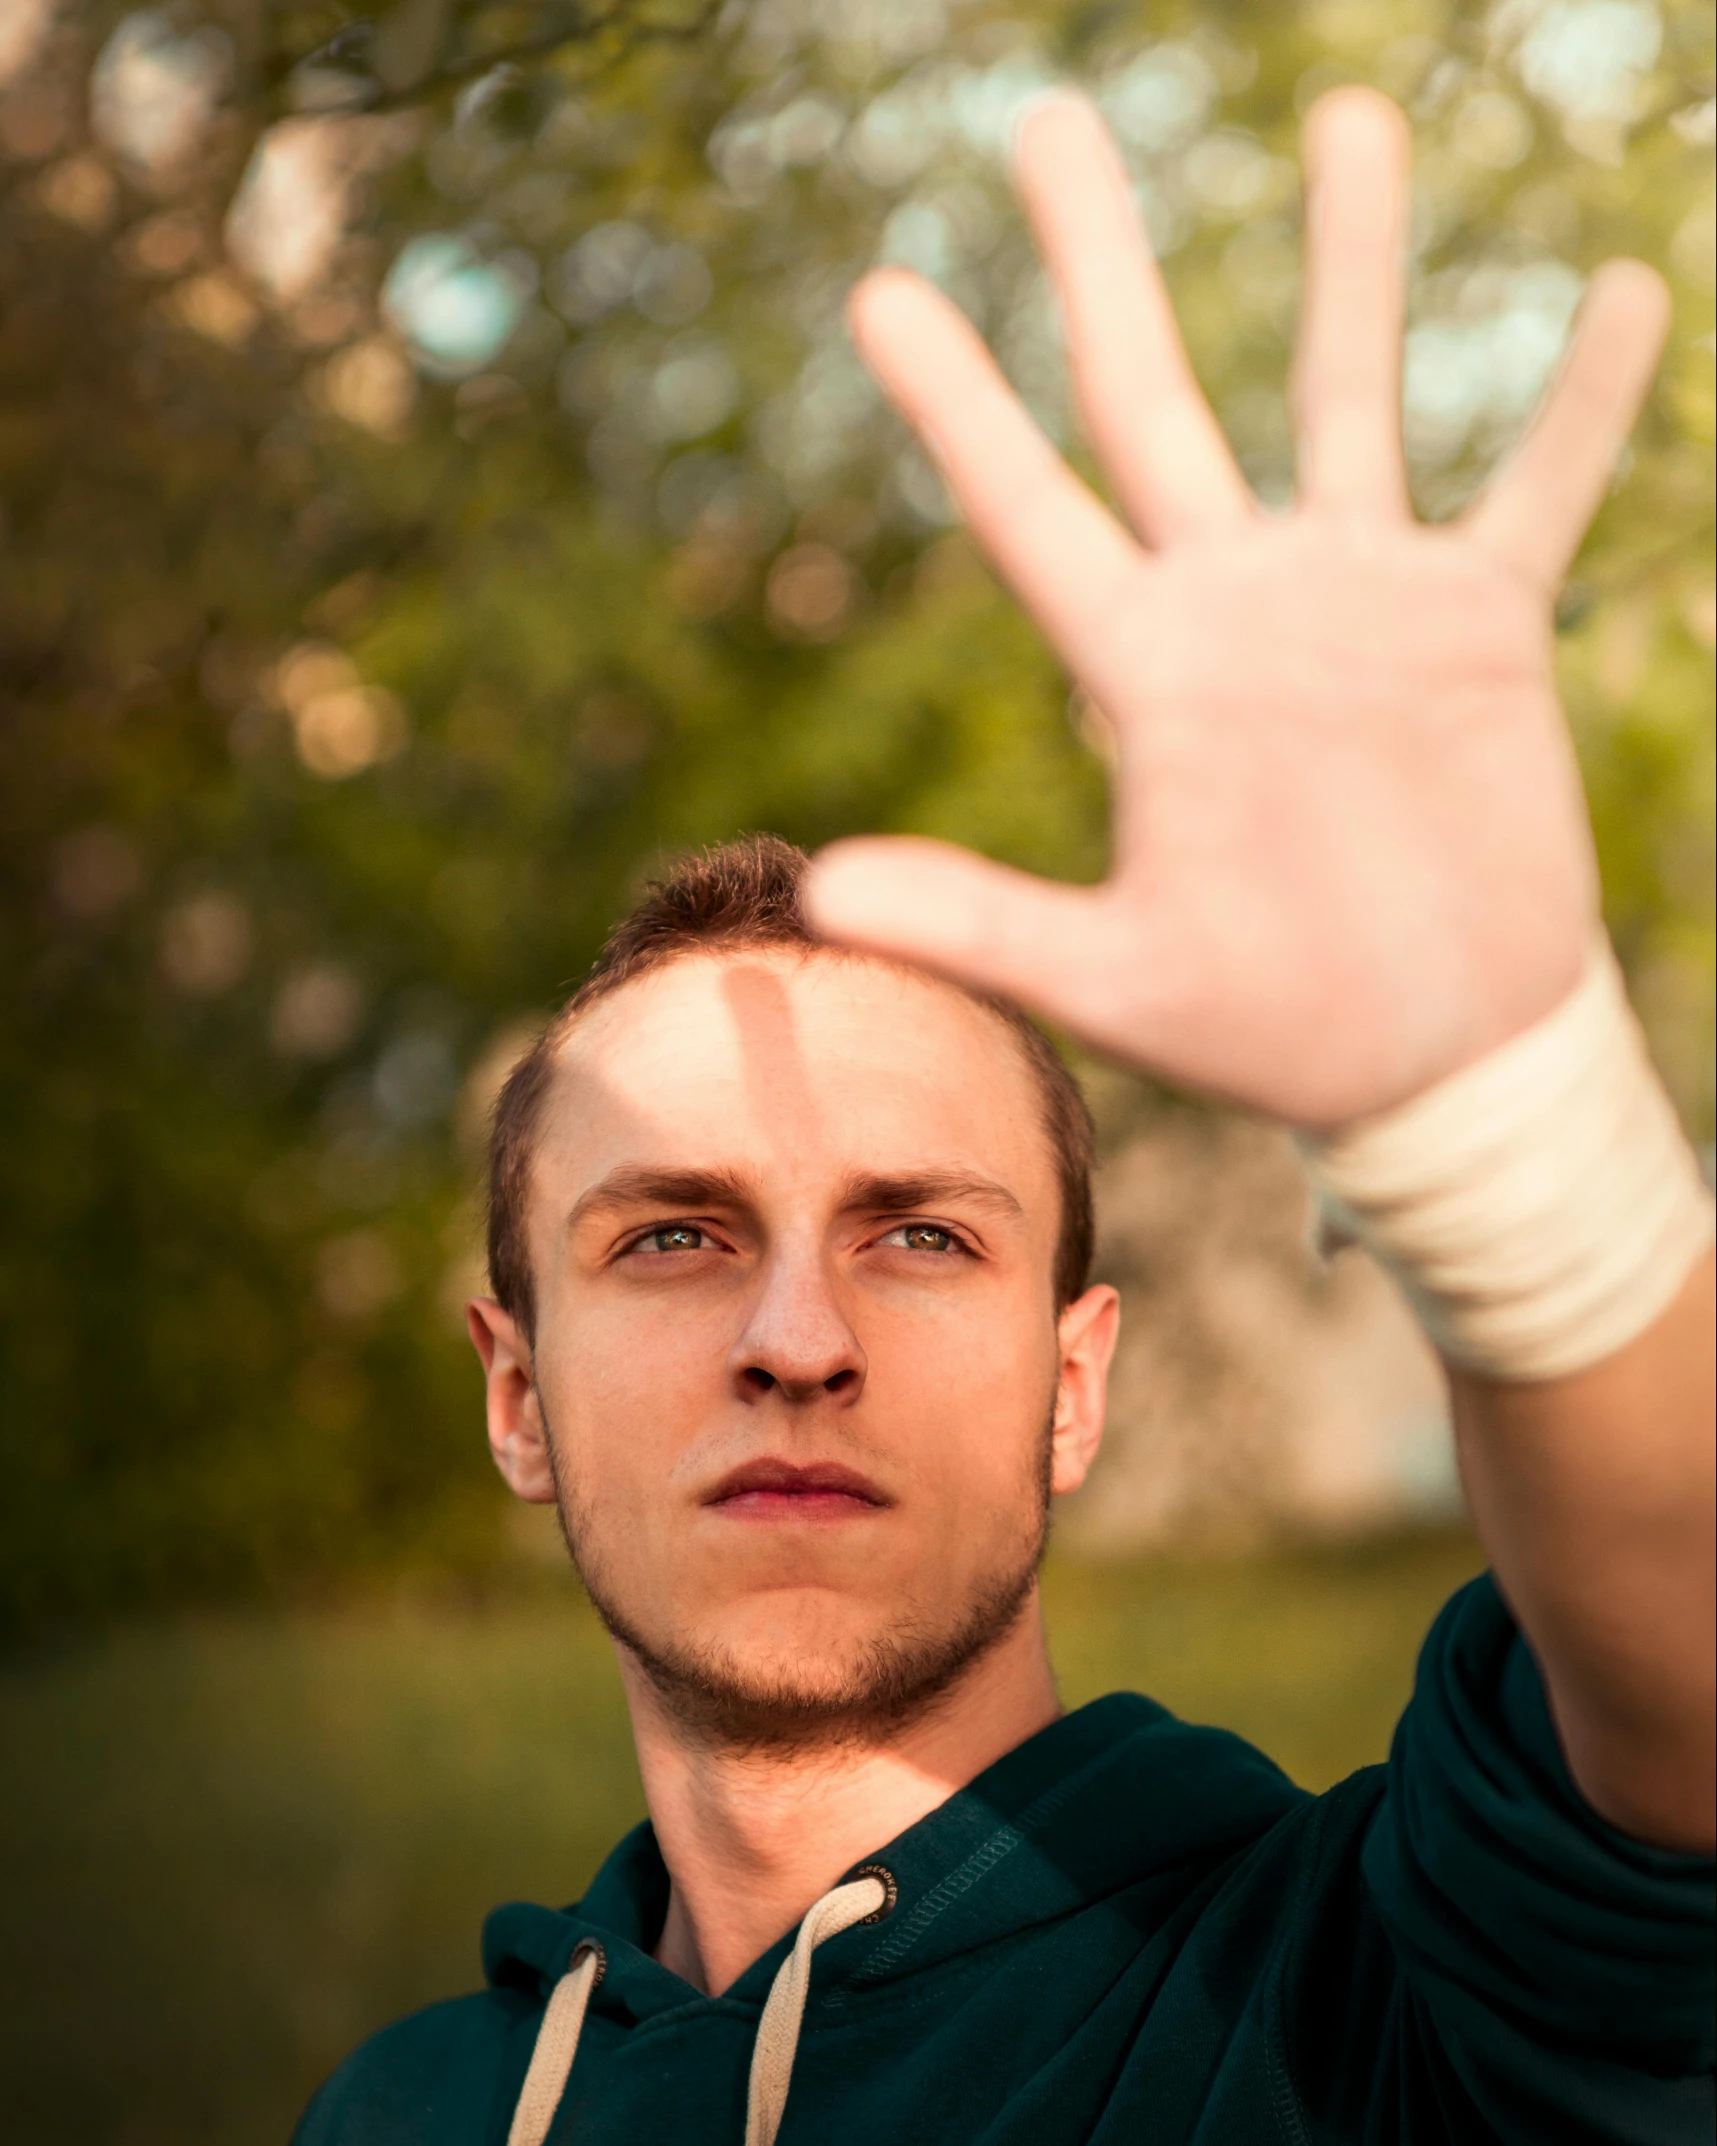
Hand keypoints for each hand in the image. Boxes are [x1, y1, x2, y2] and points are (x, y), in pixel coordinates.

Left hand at [803, 90, 1668, 1127]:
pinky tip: (1614, 288)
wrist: (1430, 1057)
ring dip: (1352, 262)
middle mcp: (1237, 607)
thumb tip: (818, 894)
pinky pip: (1535, 490)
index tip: (878, 290)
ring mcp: (1360, 604)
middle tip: (1042, 120)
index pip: (1029, 511)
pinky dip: (1577, 404)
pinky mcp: (1482, 630)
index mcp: (1142, 672)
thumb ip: (979, 922)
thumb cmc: (1268, 1029)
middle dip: (1100, 262)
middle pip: (1153, 399)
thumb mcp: (1116, 983)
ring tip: (1344, 115)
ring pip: (1348, 395)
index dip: (955, 405)